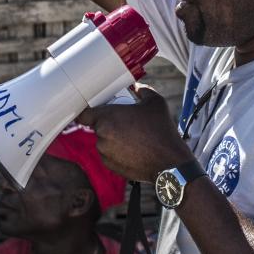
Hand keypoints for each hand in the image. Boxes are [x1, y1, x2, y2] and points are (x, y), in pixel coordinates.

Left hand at [75, 84, 192, 182]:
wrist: (170, 162)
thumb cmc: (162, 130)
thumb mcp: (155, 101)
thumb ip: (141, 90)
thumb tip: (136, 88)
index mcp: (107, 118)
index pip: (84, 114)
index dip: (89, 110)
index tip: (98, 109)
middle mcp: (102, 137)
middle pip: (97, 126)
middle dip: (109, 123)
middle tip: (126, 121)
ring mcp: (105, 153)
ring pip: (104, 140)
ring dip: (113, 137)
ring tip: (133, 136)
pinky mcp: (111, 166)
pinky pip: (109, 154)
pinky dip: (117, 150)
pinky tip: (134, 148)